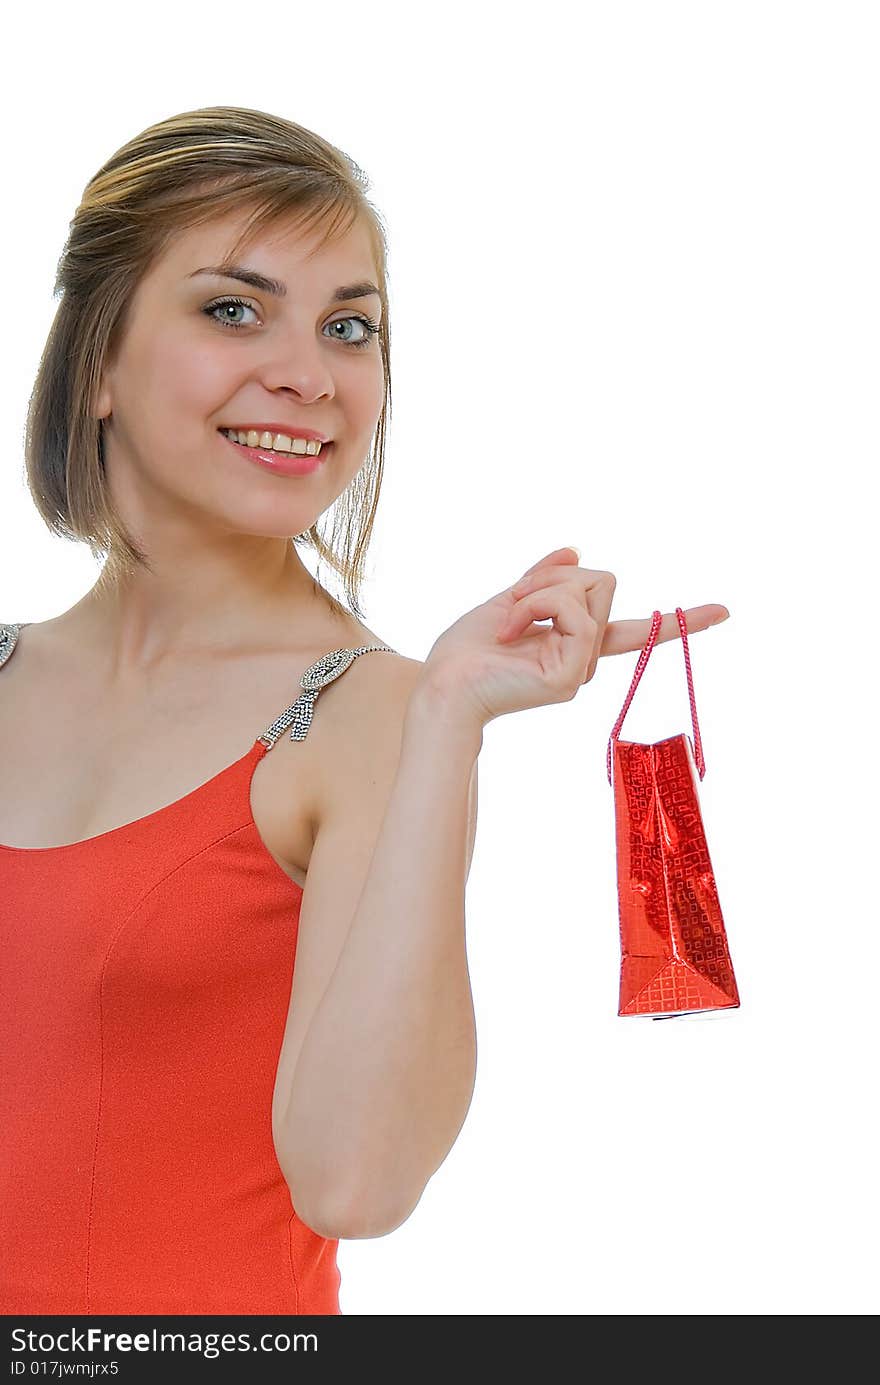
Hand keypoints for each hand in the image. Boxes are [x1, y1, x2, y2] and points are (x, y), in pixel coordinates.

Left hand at [420, 546, 729, 732]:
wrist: (442, 684)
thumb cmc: (466, 651)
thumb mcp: (508, 601)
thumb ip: (543, 579)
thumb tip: (574, 551)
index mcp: (575, 643)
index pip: (635, 630)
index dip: (682, 621)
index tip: (724, 611)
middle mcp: (586, 659)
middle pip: (603, 580)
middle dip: (554, 578)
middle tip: (513, 606)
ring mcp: (581, 670)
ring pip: (588, 590)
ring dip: (541, 591)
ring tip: (509, 622)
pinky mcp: (570, 676)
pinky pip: (575, 613)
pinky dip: (540, 605)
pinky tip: (514, 630)